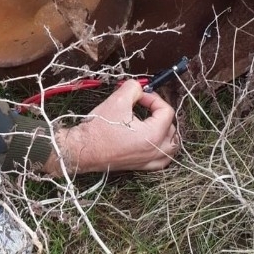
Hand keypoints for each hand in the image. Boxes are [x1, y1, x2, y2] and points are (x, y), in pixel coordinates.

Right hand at [43, 79, 179, 175]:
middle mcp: (154, 150)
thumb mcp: (117, 100)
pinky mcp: (140, 166)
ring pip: (171, 147)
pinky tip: (155, 142)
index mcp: (152, 135)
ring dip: (167, 132)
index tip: (141, 96)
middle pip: (171, 128)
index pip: (166, 111)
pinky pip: (162, 160)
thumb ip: (133, 88)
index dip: (154, 99)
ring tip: (155, 122)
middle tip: (144, 105)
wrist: (83, 149)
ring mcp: (148, 161)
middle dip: (160, 113)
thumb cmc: (99, 128)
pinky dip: (163, 150)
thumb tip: (139, 87)